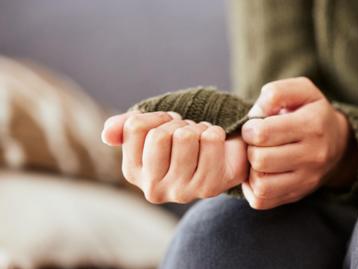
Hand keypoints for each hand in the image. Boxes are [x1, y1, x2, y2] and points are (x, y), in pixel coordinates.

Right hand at [101, 111, 247, 203]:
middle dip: (178, 125)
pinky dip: (215, 132)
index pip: (135, 127)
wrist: (223, 156)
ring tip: (200, 140)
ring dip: (197, 129)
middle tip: (187, 134)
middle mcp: (153, 189)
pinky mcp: (208, 188)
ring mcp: (180, 192)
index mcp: (132, 172)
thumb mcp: (151, 129)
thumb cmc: (183, 142)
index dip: (158, 118)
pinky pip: (211, 139)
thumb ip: (124, 127)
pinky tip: (215, 146)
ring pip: (185, 136)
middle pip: (159, 135)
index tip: (169, 127)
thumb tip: (107, 134)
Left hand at [241, 77, 357, 209]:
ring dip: (251, 171)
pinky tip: (258, 173)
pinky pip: (262, 200)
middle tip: (255, 143)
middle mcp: (313, 156)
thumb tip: (255, 114)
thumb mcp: (301, 91)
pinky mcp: (298, 195)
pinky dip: (252, 188)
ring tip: (257, 159)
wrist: (340, 144)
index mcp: (312, 125)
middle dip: (249, 149)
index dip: (249, 128)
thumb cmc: (312, 113)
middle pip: (260, 160)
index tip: (254, 127)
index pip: (264, 133)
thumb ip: (276, 93)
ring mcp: (307, 180)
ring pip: (261, 184)